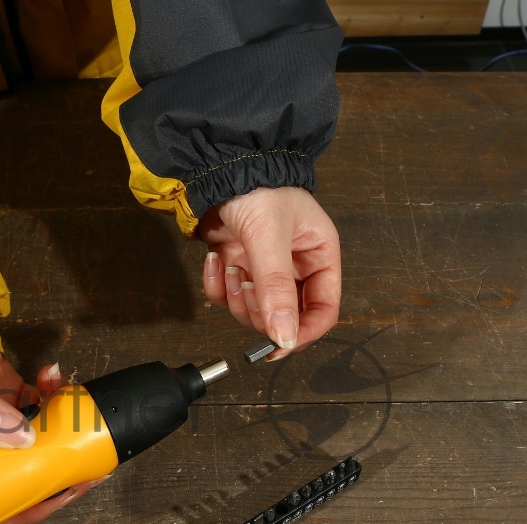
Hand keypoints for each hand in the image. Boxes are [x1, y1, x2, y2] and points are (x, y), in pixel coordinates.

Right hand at [0, 324, 106, 523]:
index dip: (17, 508)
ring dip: (60, 428)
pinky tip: (52, 377)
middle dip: (53, 472)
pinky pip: (38, 404)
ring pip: (36, 440)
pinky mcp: (8, 396)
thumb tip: (23, 439)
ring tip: (72, 412)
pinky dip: (52, 392)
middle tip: (82, 467)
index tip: (50, 499)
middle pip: (17, 475)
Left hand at [198, 186, 340, 359]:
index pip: (323, 310)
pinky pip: (227, 296)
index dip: (303, 332)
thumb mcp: (270, 239)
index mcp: (319, 257)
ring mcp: (264, 269)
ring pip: (253, 311)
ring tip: (228, 267)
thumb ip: (276, 290)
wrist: (219, 166)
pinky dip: (215, 285)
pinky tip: (213, 260)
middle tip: (244, 286)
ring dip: (234, 297)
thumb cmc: (258, 189)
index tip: (279, 345)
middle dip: (258, 310)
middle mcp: (294, 267)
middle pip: (283, 317)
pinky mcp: (237, 266)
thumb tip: (285, 337)